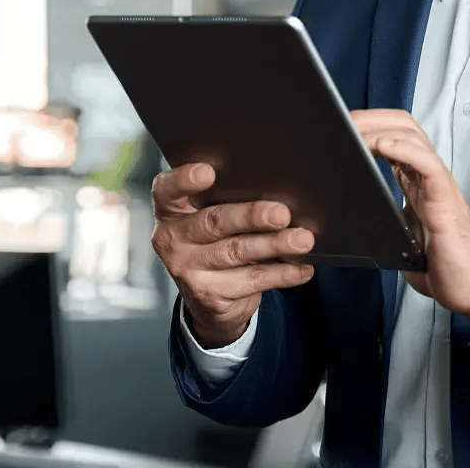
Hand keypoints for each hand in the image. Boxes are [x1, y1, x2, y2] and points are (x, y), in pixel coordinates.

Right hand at [151, 162, 316, 347]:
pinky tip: (302, 268)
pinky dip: (282, 273)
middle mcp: (172, 239)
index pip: (167, 189)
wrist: (207, 297)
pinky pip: (252, 280)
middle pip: (213, 222)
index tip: (208, 172)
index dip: (185, 180)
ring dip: (274, 245)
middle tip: (281, 213)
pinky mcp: (209, 295)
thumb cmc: (215, 239)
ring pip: (236, 252)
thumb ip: (226, 198)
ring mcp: (187, 270)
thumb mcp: (209, 215)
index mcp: (170, 210)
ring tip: (302, 240)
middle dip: (250, 216)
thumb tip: (277, 188)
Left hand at [351, 109, 469, 331]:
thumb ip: (380, 223)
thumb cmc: (444, 267)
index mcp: (416, 183)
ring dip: (381, 128)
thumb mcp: (399, 238)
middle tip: (342, 121)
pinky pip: (428, 164)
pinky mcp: (446, 201)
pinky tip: (383, 145)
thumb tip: (343, 224)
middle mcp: (428, 178)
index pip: (395, 136)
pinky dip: (405, 149)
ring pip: (414, 137)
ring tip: (355, 130)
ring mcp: (439, 186)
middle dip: (371, 117)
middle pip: (403, 127)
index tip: (341, 126)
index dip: (369, 125)